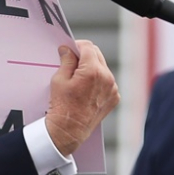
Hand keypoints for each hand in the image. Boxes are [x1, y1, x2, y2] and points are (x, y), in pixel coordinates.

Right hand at [45, 40, 119, 155]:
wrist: (69, 129)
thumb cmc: (62, 106)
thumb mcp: (59, 79)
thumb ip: (66, 60)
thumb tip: (68, 50)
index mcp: (92, 71)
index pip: (88, 46)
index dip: (77, 46)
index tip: (69, 50)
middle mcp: (107, 78)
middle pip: (97, 54)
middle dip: (84, 55)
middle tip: (71, 63)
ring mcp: (113, 88)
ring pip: (103, 67)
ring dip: (91, 67)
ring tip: (78, 79)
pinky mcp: (114, 97)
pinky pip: (107, 81)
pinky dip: (97, 80)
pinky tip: (85, 89)